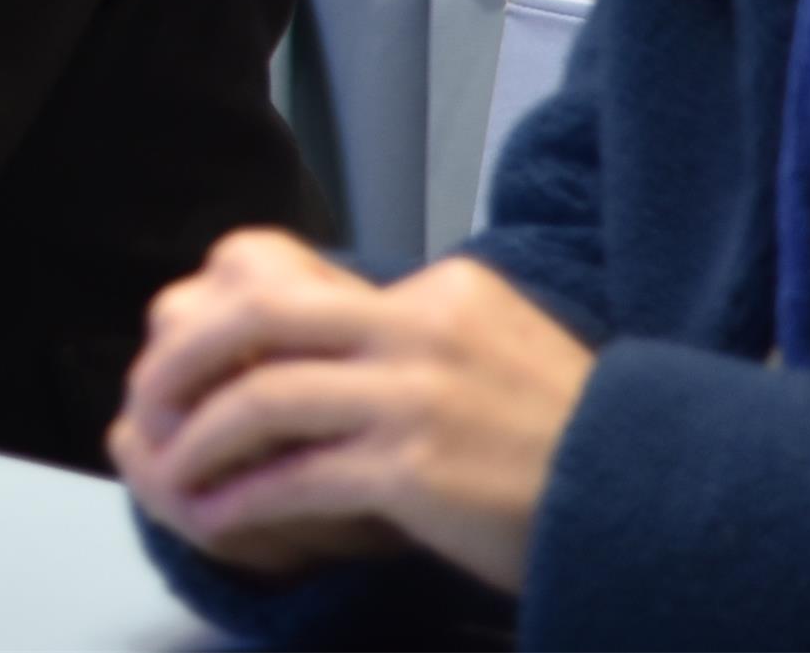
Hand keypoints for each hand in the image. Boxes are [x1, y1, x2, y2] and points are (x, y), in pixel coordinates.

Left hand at [115, 228, 591, 597]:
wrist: (661, 505)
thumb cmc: (581, 449)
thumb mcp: (501, 352)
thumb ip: (422, 339)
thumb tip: (341, 346)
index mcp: (439, 292)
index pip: (302, 292)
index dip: (232, 333)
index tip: (197, 368)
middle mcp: (420, 328)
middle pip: (256, 319)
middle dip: (184, 360)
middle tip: (148, 399)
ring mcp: (416, 397)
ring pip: (263, 399)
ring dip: (201, 440)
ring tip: (172, 472)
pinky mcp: (416, 469)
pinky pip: (297, 477)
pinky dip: (245, 498)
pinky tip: (220, 518)